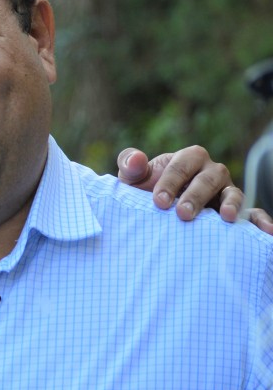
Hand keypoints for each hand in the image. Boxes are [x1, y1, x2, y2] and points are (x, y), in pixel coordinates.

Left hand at [117, 146, 272, 234]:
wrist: (154, 213)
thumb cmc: (143, 192)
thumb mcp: (132, 180)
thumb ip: (130, 166)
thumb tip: (135, 159)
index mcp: (188, 159)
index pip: (183, 164)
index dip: (171, 181)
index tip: (158, 202)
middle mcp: (211, 172)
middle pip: (210, 178)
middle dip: (196, 195)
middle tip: (182, 214)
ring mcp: (225, 192)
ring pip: (233, 193)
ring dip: (230, 204)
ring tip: (224, 218)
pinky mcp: (233, 212)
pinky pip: (251, 214)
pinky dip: (259, 220)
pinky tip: (267, 231)